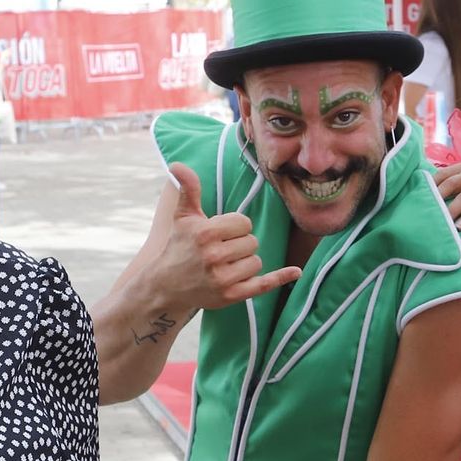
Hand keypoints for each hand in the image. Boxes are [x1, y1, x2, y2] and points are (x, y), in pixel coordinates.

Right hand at [151, 164, 300, 310]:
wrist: (165, 286)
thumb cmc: (179, 246)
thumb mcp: (183, 217)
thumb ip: (188, 189)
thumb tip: (178, 164)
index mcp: (205, 233)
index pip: (244, 223)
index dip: (235, 226)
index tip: (221, 233)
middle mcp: (214, 256)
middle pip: (252, 242)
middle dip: (240, 244)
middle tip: (221, 250)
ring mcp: (223, 279)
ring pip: (256, 261)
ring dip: (245, 261)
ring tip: (225, 264)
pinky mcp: (231, 296)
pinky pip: (263, 284)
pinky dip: (280, 278)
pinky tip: (295, 272)